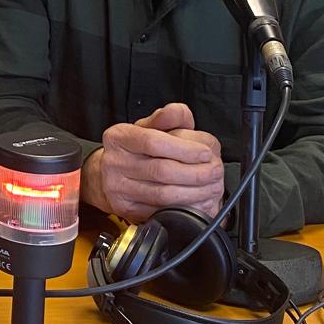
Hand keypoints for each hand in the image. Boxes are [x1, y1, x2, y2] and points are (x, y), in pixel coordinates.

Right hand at [83, 103, 225, 221]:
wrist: (107, 176)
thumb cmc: (133, 149)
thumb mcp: (149, 126)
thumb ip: (168, 117)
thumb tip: (180, 112)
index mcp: (119, 138)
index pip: (154, 142)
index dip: (184, 149)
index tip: (205, 152)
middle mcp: (114, 163)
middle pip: (161, 171)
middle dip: (196, 173)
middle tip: (215, 171)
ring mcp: (118, 189)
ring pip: (163, 195)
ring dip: (194, 192)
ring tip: (211, 186)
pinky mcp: (127, 210)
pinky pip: (161, 211)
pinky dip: (184, 207)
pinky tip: (198, 200)